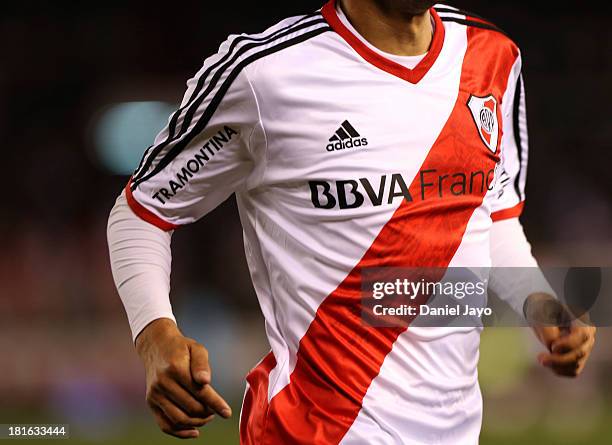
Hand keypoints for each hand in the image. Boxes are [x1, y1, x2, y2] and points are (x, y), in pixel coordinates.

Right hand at [135, 318, 231, 438]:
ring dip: (197, 423)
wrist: (156, 346)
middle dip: (208, 413)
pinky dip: (180, 432)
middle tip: (216, 410)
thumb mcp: (196, 348)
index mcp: (175, 368)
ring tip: (208, 417)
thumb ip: (202, 364)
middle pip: (190, 408)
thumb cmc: (181, 348)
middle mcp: (162, 383)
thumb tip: (205, 381)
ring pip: (178, 419)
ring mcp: (155, 394)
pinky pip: (165, 424)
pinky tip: (194, 431)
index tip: (227, 413)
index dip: (216, 404)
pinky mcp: (151, 402)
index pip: (200, 392)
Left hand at [525, 293, 595, 377]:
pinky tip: (548, 364)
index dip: (569, 344)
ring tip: (542, 359)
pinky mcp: (578, 358)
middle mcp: (587, 335)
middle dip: (559, 359)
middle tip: (541, 358)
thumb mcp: (542, 314)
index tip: (553, 347)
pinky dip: (559, 370)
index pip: (583, 335)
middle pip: (580, 353)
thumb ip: (547, 330)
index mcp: (581, 320)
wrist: (542, 313)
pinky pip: (572, 370)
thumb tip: (551, 346)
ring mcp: (584, 348)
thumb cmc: (542, 310)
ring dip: (557, 366)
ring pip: (576, 364)